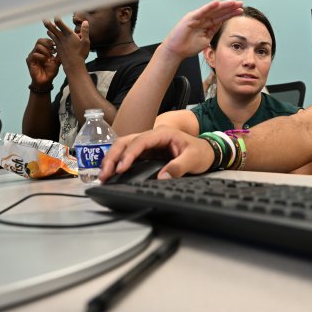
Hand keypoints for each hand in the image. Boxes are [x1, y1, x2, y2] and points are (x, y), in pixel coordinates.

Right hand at [25, 38, 60, 84]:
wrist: (46, 81)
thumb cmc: (51, 72)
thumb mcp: (57, 61)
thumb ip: (59, 54)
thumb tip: (64, 46)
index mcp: (42, 50)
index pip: (44, 40)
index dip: (50, 41)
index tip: (56, 46)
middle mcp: (36, 51)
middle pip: (40, 40)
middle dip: (48, 44)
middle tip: (53, 51)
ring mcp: (32, 55)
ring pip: (38, 46)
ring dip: (46, 51)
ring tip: (50, 57)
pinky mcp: (29, 60)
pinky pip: (35, 54)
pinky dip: (42, 57)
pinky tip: (45, 61)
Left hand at [43, 17, 89, 66]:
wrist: (73, 65)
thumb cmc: (81, 53)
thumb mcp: (86, 42)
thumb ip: (85, 31)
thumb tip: (85, 22)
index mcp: (68, 34)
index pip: (59, 22)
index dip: (56, 17)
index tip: (56, 14)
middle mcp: (61, 37)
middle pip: (51, 27)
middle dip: (47, 22)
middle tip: (44, 18)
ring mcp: (58, 43)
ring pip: (50, 33)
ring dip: (49, 29)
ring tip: (49, 26)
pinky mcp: (57, 48)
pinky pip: (52, 40)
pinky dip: (52, 37)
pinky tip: (53, 37)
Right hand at [99, 126, 214, 181]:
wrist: (207, 151)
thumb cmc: (201, 152)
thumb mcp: (193, 159)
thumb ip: (178, 167)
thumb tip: (162, 177)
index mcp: (163, 133)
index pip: (140, 141)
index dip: (129, 154)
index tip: (121, 168)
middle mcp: (152, 136)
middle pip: (126, 141)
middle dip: (113, 156)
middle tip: (105, 173)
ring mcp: (148, 144)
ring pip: (124, 147)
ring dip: (112, 159)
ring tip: (103, 175)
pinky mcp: (147, 153)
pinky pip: (128, 155)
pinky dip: (118, 162)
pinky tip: (111, 172)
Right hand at [160, 0, 243, 60]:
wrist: (176, 50)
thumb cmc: (188, 46)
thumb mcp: (206, 40)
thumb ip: (213, 32)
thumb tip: (221, 27)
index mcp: (207, 24)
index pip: (221, 17)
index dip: (231, 13)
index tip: (240, 10)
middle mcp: (202, 19)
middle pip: (219, 11)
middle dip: (230, 7)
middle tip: (241, 3)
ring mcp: (197, 17)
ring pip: (212, 9)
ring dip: (223, 5)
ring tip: (233, 2)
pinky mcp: (191, 18)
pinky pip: (202, 11)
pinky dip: (209, 6)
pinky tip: (217, 3)